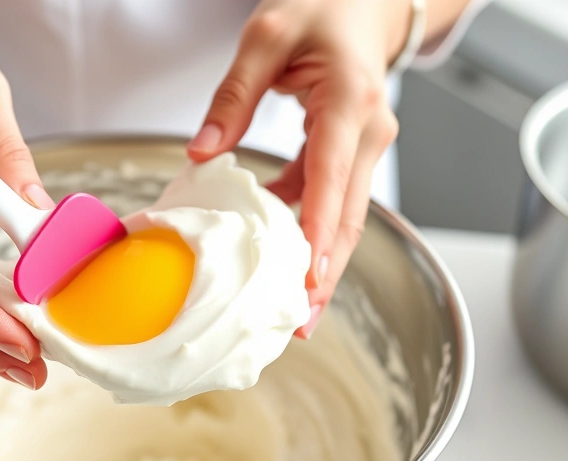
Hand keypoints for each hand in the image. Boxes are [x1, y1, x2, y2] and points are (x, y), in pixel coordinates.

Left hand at [188, 0, 410, 337]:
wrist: (364, 2)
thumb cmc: (320, 11)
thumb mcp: (265, 38)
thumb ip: (232, 96)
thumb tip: (200, 153)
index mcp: (348, 101)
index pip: (331, 176)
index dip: (319, 230)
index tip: (307, 277)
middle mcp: (367, 132)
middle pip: (349, 216)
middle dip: (327, 273)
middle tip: (301, 322)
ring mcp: (365, 146)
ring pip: (346, 218)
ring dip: (324, 266)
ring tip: (296, 312)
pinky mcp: (352, 154)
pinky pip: (333, 202)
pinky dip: (312, 235)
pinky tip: (285, 263)